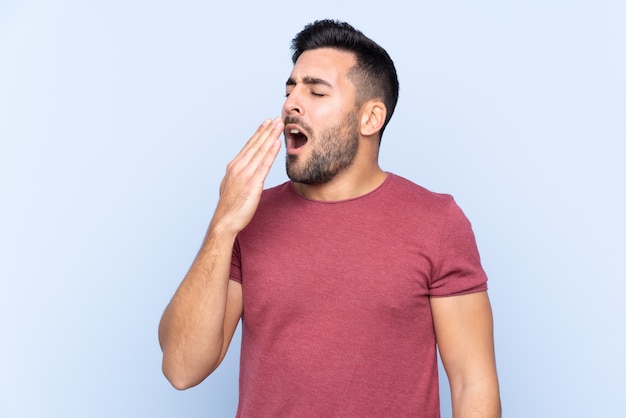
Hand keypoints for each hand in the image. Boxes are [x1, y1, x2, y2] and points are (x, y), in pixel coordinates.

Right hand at [211, 117, 282, 234]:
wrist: (224, 221)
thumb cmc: (229, 207)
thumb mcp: (230, 186)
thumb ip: (238, 176)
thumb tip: (242, 172)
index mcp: (234, 166)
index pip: (248, 146)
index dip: (259, 133)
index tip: (266, 123)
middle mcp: (238, 167)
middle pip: (255, 145)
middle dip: (267, 130)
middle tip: (276, 118)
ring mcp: (245, 174)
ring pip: (260, 151)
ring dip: (271, 137)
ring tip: (279, 125)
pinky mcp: (253, 184)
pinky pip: (264, 165)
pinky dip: (271, 153)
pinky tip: (277, 144)